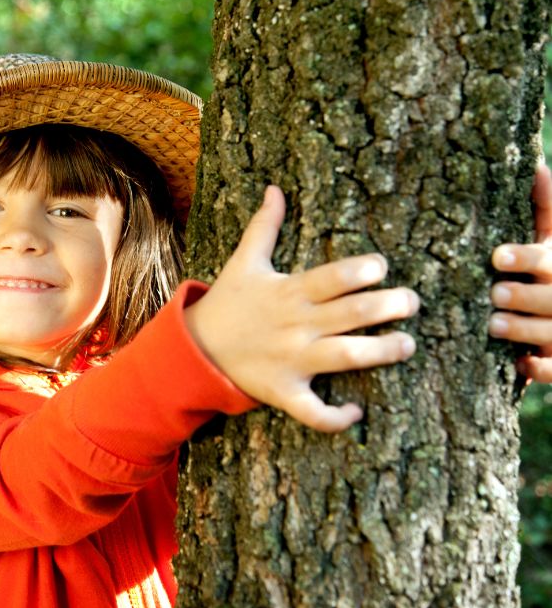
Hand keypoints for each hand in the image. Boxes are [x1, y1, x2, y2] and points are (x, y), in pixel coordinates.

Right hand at [184, 186, 418, 432]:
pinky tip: (358, 412)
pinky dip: (335, 418)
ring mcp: (292, 360)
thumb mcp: (244, 261)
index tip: (382, 266)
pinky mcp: (284, 391)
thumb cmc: (228, 302)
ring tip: (407, 345)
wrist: (196, 347)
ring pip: (345, 357)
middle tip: (412, 302)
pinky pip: (313, 411)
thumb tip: (275, 189)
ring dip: (381, 353)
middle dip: (388, 307)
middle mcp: (295, 326)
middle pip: (351, 315)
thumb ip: (264, 226)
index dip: (361, 271)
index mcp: (289, 292)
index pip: (332, 278)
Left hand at [489, 164, 551, 383]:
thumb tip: (535, 164)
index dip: (526, 257)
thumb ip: (547, 205)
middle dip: (525, 296)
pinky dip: (542, 370)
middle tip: (495, 293)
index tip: (497, 255)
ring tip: (493, 324)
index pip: (549, 260)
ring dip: (525, 330)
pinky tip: (521, 364)